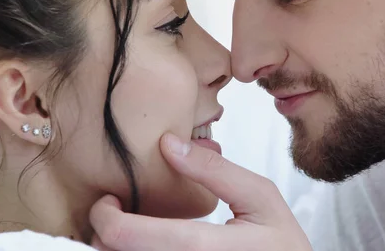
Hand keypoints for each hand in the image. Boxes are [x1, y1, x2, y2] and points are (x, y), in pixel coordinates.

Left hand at [90, 133, 312, 250]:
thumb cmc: (281, 244)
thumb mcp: (260, 197)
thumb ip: (214, 170)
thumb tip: (168, 143)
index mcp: (202, 247)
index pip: (126, 237)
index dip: (103, 215)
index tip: (109, 199)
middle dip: (105, 231)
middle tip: (117, 211)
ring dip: (118, 246)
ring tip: (132, 227)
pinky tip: (148, 243)